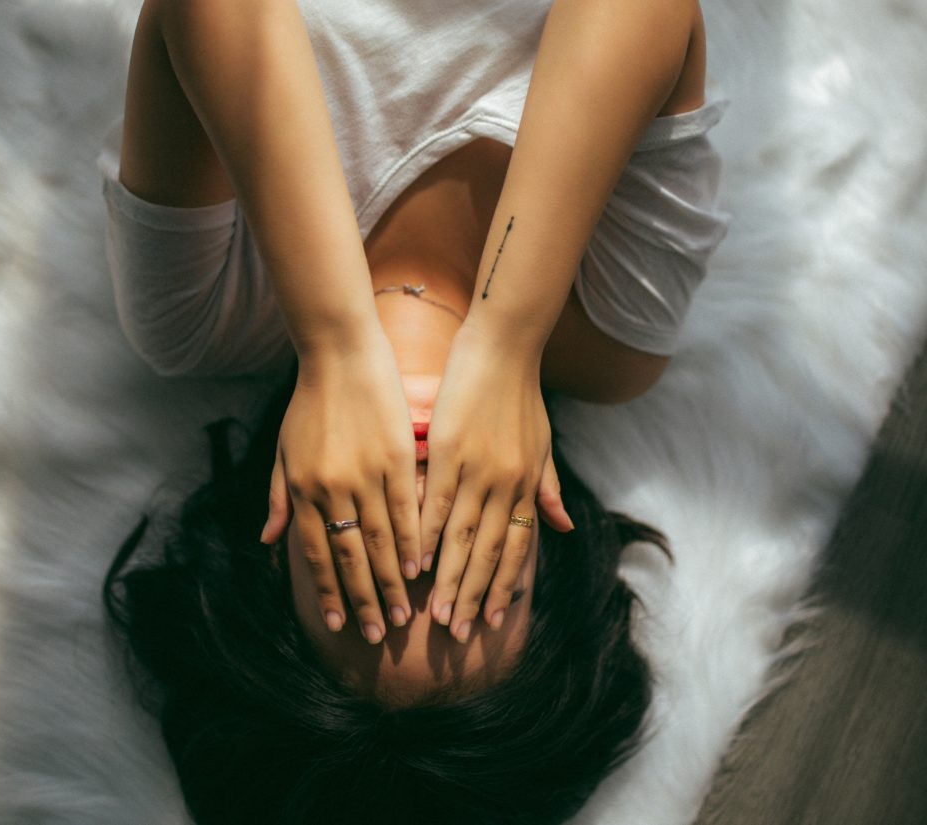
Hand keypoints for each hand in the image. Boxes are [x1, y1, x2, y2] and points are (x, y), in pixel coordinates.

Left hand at [260, 334, 419, 643]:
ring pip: (380, 539)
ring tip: (403, 613)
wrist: (339, 354)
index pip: (314, 553)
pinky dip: (412, 540)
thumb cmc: (309, 403)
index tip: (337, 623)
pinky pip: (405, 508)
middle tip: (378, 635)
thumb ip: (278, 498)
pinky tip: (420, 565)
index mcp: (302, 488)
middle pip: (349, 555)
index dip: (326, 590)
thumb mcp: (283, 451)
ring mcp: (365, 473)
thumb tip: (270, 544)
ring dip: (391, 580)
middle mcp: (331, 487)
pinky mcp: (395, 456)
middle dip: (363, 599)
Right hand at [421, 326, 573, 641]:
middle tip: (458, 634)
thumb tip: (563, 529)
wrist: (506, 344)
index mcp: (526, 484)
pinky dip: (426, 534)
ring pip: (462, 536)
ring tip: (434, 614)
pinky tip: (414, 560)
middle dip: (474, 596)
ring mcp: (478, 468)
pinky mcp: (450, 449)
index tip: (491, 621)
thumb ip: (548, 488)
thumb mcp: (543, 444)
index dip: (503, 586)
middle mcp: (506, 484)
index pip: (516, 548)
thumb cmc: (522, 393)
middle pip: (489, 552)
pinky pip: (437, 501)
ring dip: (448, 578)